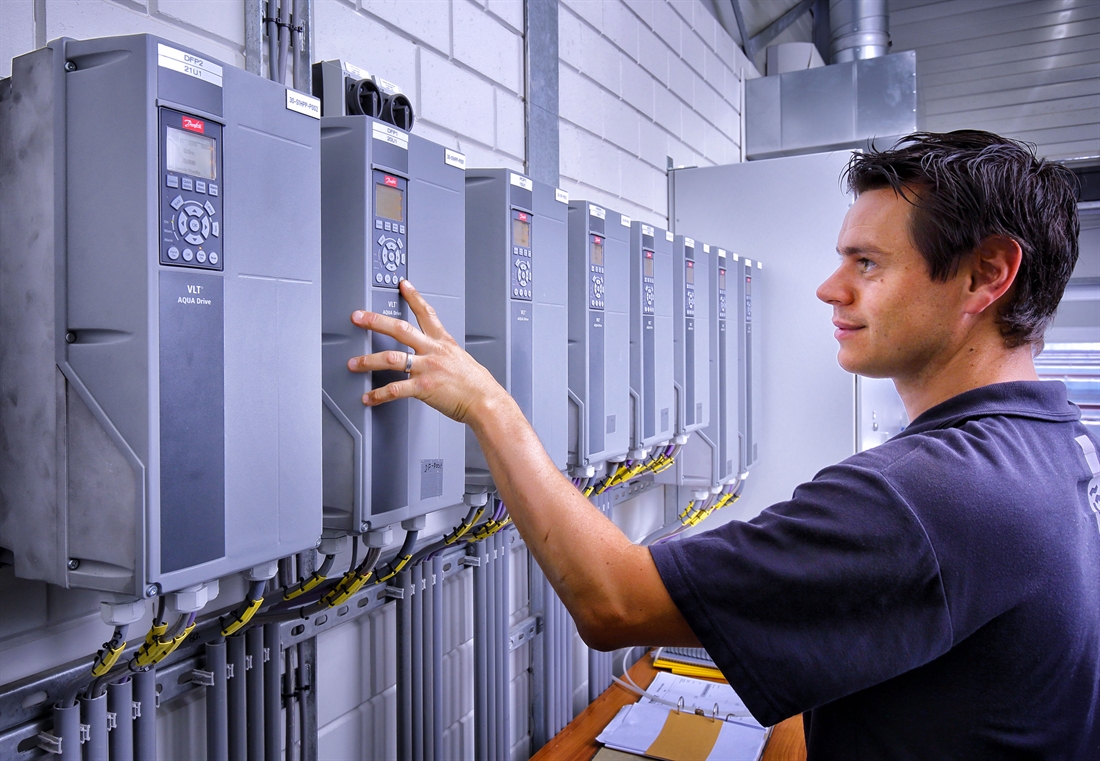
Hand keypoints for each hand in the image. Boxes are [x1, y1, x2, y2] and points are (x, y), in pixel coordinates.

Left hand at [347, 280, 508, 424]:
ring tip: (354, 363)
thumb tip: (440, 359)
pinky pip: (395, 390)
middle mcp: (433, 352)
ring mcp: (427, 368)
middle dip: (375, 321)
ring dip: (368, 361)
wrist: (487, 402)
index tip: (403, 285)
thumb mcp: (463, 361)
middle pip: (400, 329)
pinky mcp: (423, 387)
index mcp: (444, 343)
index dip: (414, 297)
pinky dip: (379, 395)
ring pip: (391, 358)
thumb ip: (447, 357)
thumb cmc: (478, 386)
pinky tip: (369, 397)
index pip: (427, 313)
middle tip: (358, 317)